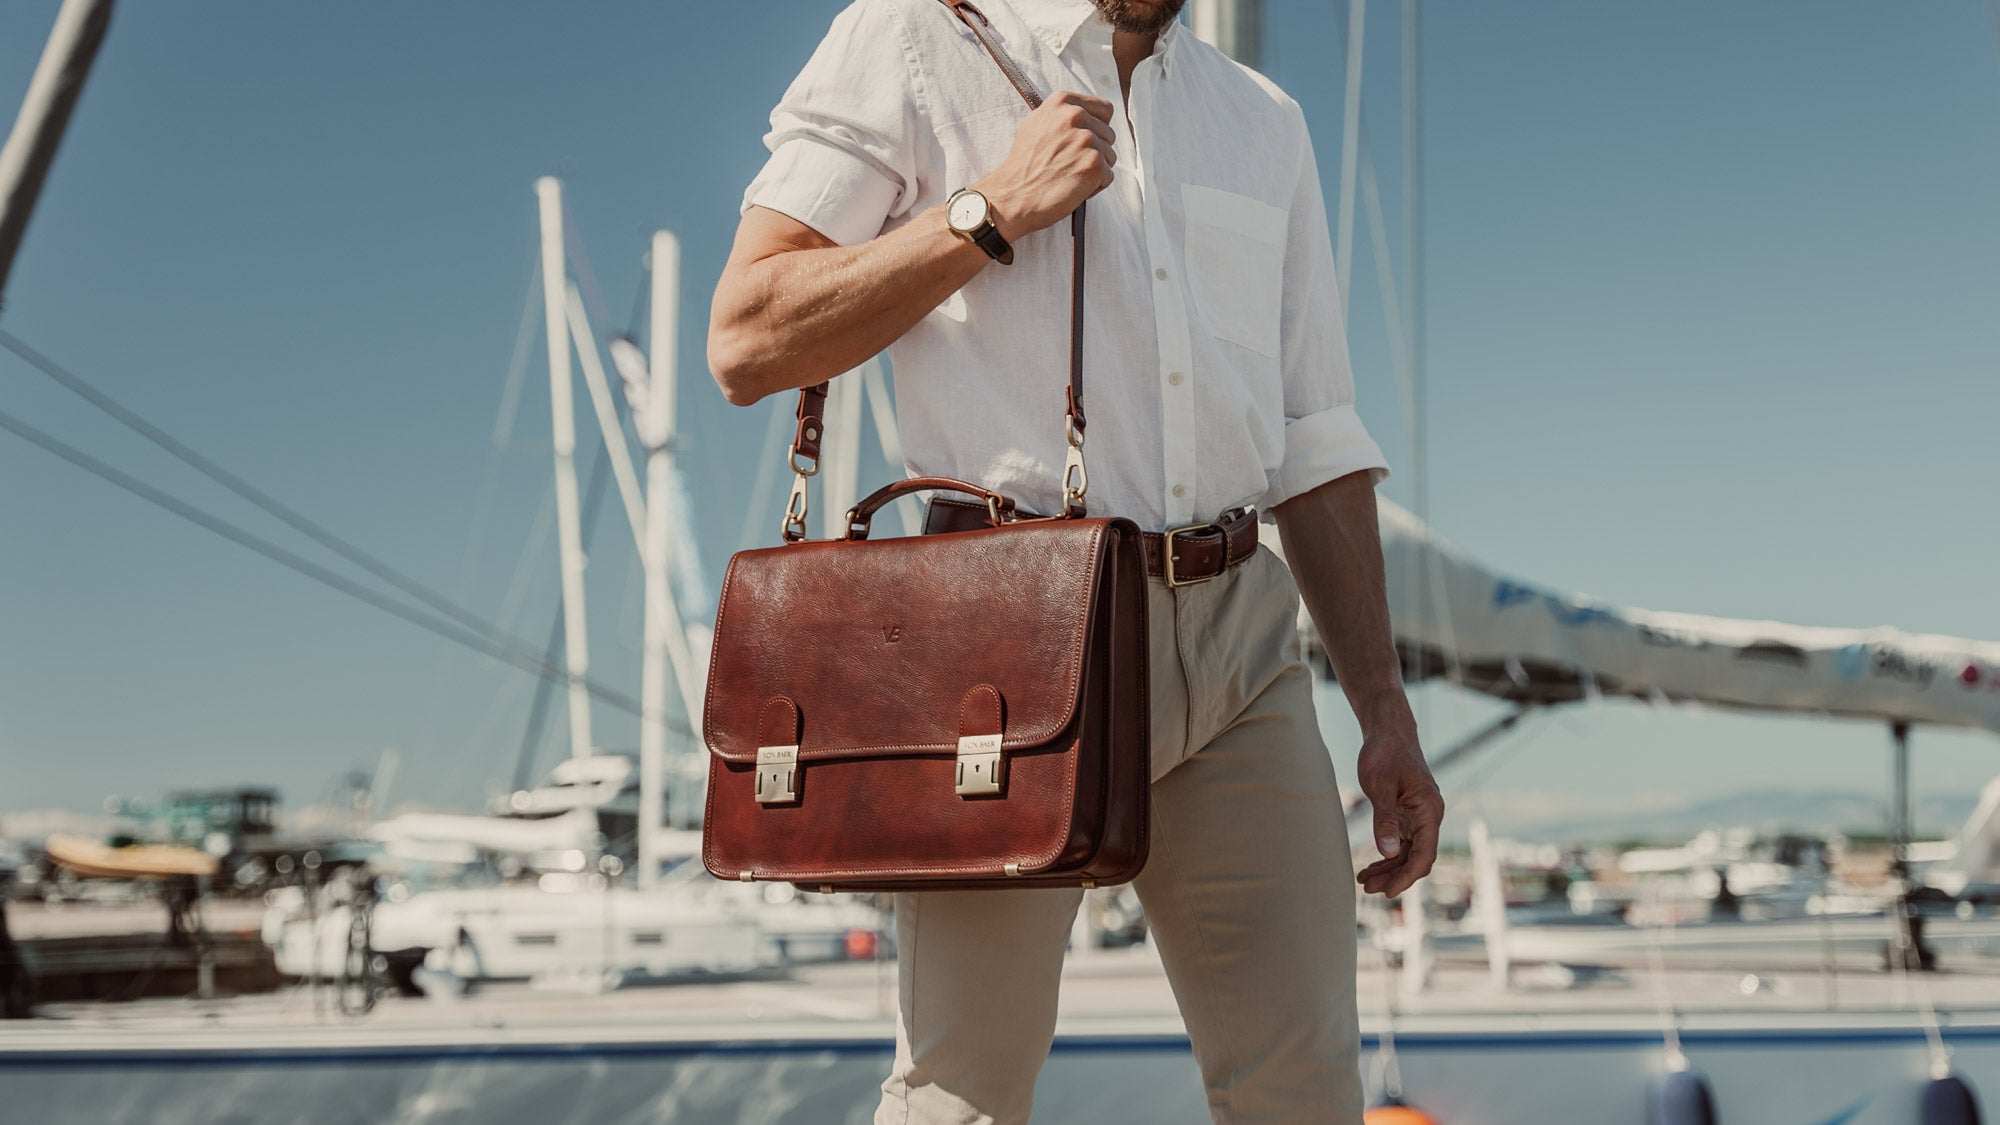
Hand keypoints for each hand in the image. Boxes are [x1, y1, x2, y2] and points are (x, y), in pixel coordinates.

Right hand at [974, 90, 1115, 240]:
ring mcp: (1086, 139)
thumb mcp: (1036, 124)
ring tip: (1067, 176)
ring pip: (1110, 156)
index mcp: (1062, 102)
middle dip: (1095, 152)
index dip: (1098, 128)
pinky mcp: (1094, 164)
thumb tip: (1085, 113)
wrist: (1012, 196)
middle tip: (1067, 165)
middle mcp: (1076, 115)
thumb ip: (1062, 115)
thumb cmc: (1023, 165)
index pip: (1105, 109)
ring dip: (1094, 170)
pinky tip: (1072, 188)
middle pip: (1108, 135)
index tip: (1083, 142)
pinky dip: (1094, 187)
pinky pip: (1108, 176)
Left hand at [1353, 715, 1442, 897]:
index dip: (1407, 876)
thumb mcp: (1381, 786)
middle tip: (1367, 889)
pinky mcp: (1407, 815)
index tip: (1388, 892)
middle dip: (1395, 877)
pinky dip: (1387, 856)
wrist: (1388, 732)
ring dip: (1389, 869)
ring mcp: (1418, 817)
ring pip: (1408, 853)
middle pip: (1417, 858)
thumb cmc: (1385, 753)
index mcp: (1429, 810)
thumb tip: (1389, 853)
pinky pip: (1401, 843)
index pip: (1424, 854)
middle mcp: (1428, 817)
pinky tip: (1370, 866)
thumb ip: (1385, 820)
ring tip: (1364, 882)